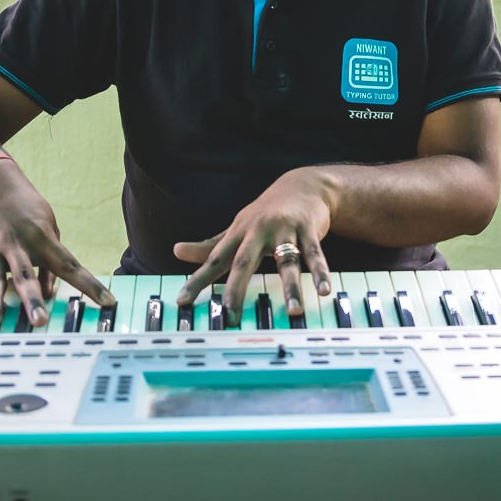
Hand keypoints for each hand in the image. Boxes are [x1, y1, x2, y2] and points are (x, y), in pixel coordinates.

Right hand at [0, 160, 113, 328]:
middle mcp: (17, 246)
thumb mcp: (48, 228)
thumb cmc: (26, 209)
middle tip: (39, 320)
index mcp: (43, 239)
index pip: (72, 266)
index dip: (91, 286)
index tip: (108, 303)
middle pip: (26, 275)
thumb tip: (49, 294)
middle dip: (33, 299)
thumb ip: (50, 263)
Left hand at [173, 169, 334, 322]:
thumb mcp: (237, 227)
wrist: (302, 185)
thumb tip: (176, 251)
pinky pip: (315, 254)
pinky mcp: (308, 228)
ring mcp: (284, 229)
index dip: (197, 280)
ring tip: (293, 310)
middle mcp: (258, 231)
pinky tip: (324, 290)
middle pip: (245, 262)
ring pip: (287, 260)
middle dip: (237, 289)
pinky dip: (320, 272)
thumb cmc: (265, 213)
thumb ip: (210, 245)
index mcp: (239, 234)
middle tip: (230, 315)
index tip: (182, 301)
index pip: (213, 259)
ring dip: (291, 287)